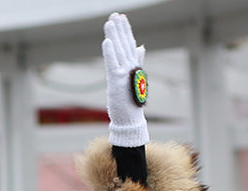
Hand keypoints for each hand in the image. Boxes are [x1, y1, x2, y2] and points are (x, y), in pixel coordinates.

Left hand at [102, 12, 147, 147]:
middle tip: (115, 15)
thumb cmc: (130, 100)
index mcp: (133, 65)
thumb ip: (137, 60)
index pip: (129, 43)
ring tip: (110, 22)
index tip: (121, 17)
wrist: (130, 119)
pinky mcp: (117, 81)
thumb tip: (141, 46)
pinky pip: (112, 63)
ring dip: (114, 35)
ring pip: (119, 50)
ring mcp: (124, 73)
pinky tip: (107, 41)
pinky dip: (110, 52)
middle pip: (124, 44)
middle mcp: (130, 67)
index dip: (125, 30)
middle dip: (119, 28)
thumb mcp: (134, 77)